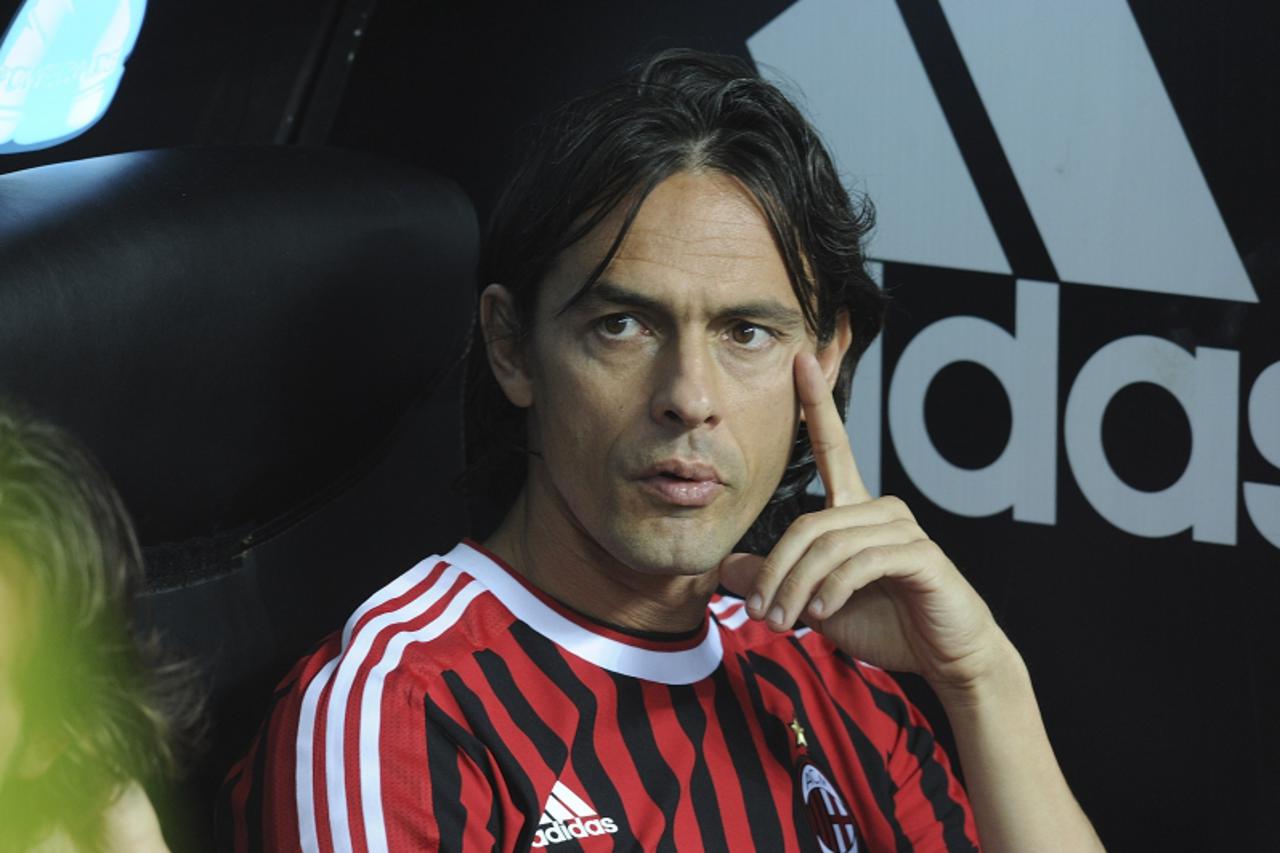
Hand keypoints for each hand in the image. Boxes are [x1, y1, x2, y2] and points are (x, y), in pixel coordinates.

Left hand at [718, 353, 1006, 691]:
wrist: (942, 658)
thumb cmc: (884, 623)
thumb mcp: (815, 603)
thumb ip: (775, 581)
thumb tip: (726, 567)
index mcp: (856, 509)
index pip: (834, 446)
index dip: (818, 403)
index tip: (802, 359)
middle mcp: (880, 507)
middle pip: (807, 523)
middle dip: (775, 572)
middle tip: (759, 614)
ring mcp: (903, 528)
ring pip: (827, 544)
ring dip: (797, 588)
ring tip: (784, 622)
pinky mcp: (921, 554)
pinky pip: (860, 561)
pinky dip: (832, 589)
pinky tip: (823, 613)